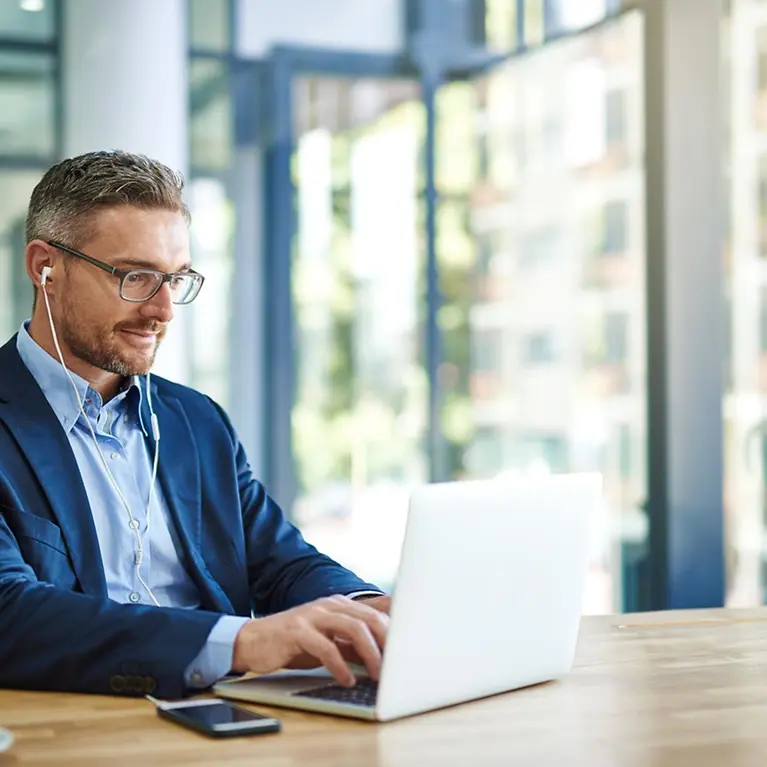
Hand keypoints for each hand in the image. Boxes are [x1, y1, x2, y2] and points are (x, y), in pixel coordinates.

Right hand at [231, 595, 388, 686]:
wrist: (254, 641)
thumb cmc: (295, 643)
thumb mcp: (329, 641)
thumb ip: (353, 644)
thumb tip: (384, 655)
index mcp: (340, 605)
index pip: (376, 612)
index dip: (395, 629)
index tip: (410, 649)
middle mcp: (330, 605)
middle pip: (369, 618)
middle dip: (388, 642)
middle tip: (398, 666)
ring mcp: (313, 615)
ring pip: (352, 627)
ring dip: (370, 653)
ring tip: (378, 675)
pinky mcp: (297, 630)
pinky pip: (325, 647)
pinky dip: (340, 665)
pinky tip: (347, 679)